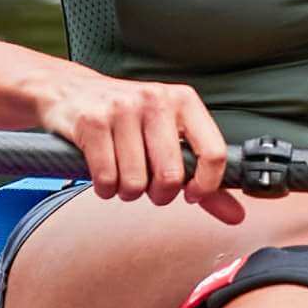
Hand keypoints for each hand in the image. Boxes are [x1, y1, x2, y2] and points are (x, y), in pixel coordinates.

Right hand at [28, 67, 243, 210]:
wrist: (71, 92)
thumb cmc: (128, 118)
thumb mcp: (169, 136)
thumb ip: (203, 177)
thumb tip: (236, 215)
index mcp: (184, 101)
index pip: (213, 153)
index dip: (205, 186)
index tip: (191, 194)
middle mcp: (156, 100)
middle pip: (171, 176)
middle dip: (159, 194)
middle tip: (150, 187)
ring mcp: (122, 109)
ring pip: (135, 182)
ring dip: (128, 192)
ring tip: (124, 176)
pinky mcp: (92, 122)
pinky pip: (106, 179)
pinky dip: (105, 189)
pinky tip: (105, 175)